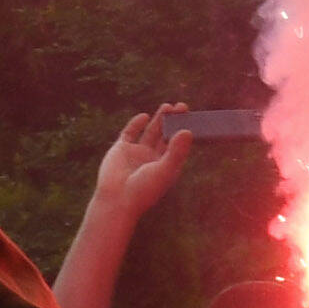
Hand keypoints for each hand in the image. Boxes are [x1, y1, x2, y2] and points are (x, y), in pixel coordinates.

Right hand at [85, 104, 190, 235]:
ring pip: (150, 132)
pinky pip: (129, 133)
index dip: (183, 130)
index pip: (177, 144)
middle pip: (165, 135)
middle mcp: (152, 158)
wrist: (117, 200)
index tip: (191, 118)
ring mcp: (137, 153)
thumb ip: (176, 151)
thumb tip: (187, 131)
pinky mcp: (121, 149)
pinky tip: (144, 116)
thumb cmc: (144, 190)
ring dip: (159, 120)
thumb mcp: (164, 170)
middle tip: (182, 106)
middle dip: (173, 121)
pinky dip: (136, 124)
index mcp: (166, 165)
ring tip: (167, 106)